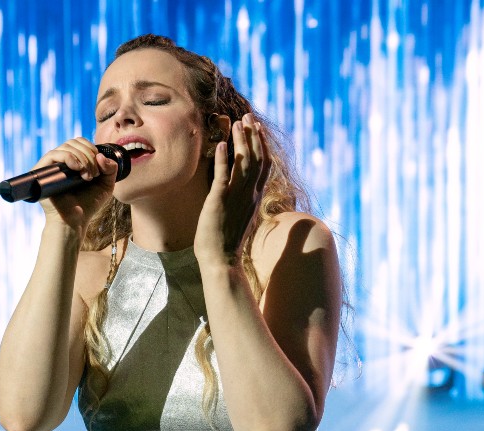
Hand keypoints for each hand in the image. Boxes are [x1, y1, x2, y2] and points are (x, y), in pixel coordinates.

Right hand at [35, 138, 120, 228]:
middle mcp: (60, 162)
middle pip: (73, 142)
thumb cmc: (87, 205)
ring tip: (87, 176)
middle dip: (88, 155)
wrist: (74, 221)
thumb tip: (100, 155)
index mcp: (72, 162)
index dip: (91, 149)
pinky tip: (77, 169)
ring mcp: (50, 167)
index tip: (99, 168)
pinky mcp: (41, 172)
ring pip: (65, 147)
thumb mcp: (106, 184)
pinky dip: (69, 157)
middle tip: (93, 174)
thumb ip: (111, 168)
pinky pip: (53, 154)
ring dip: (82, 158)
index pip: (79, 142)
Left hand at [194, 114, 270, 267]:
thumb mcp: (238, 216)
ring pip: (243, 163)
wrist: (221, 261)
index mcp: (255, 198)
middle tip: (248, 116)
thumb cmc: (226, 242)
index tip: (257, 128)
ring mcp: (236, 198)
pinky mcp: (219, 202)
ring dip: (241, 141)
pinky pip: (223, 176)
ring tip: (237, 122)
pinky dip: (223, 159)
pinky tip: (220, 144)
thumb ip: (241, 200)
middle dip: (253, 135)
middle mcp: (249, 195)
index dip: (261, 144)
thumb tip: (237, 189)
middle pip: (257, 158)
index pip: (263, 165)